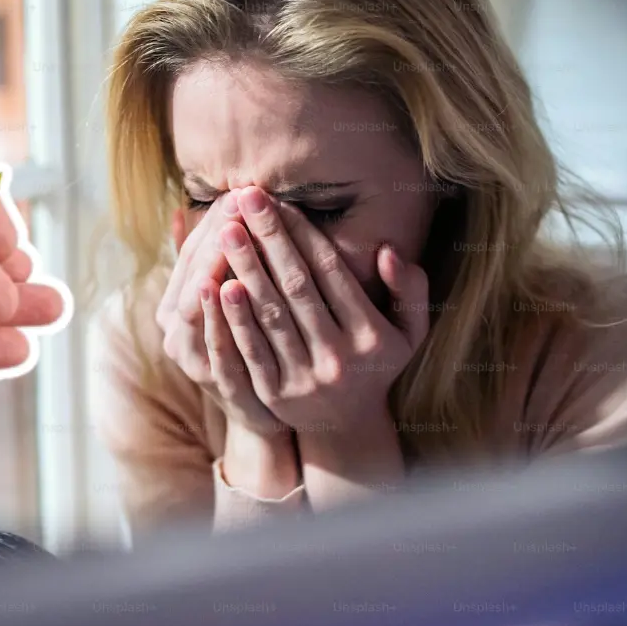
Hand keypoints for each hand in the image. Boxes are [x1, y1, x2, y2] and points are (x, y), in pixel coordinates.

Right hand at [158, 190, 286, 435]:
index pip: (190, 252)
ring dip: (215, 263)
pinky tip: (229, 284)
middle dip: (218, 234)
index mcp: (174, 305)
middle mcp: (175, 330)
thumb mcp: (227, 302)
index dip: (213, 221)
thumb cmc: (251, 345)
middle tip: (240, 198)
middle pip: (193, 273)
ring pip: (198, 303)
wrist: (268, 415)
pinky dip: (219, 314)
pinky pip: (215, 343)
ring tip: (231, 229)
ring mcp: (193, 357)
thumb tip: (179, 212)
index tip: (238, 190)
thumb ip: (207, 262)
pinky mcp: (216, 384)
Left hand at [208, 186, 428, 433]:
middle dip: (269, 239)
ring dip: (246, 270)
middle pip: (296, 288)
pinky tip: (216, 286)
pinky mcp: (274, 396)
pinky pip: (250, 350)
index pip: (330, 273)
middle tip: (244, 199)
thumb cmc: (376, 363)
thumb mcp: (410, 330)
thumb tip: (387, 251)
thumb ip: (410, 289)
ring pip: (271, 316)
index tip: (279, 200)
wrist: (346, 427)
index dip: (302, 234)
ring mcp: (305, 379)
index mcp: (372, 335)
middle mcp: (339, 357)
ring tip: (226, 231)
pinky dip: (234, 318)